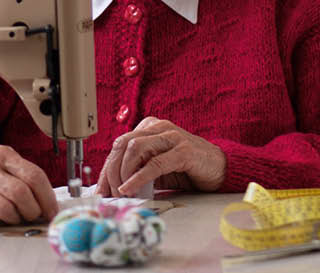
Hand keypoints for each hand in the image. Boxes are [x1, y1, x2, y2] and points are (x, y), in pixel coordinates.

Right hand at [0, 145, 58, 227]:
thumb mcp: (6, 166)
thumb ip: (27, 180)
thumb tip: (50, 206)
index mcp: (3, 155)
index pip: (34, 176)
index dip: (47, 198)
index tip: (52, 211)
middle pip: (21, 193)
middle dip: (32, 210)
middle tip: (33, 216)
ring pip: (5, 208)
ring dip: (15, 218)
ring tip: (13, 215)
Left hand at [97, 117, 226, 196]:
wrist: (218, 167)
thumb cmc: (186, 168)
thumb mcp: (156, 167)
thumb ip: (136, 170)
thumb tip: (110, 187)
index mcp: (149, 128)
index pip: (119, 144)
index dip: (106, 168)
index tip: (101, 189)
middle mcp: (159, 127)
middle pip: (123, 143)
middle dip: (112, 170)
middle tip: (111, 193)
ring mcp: (172, 137)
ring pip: (135, 148)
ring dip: (124, 173)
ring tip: (123, 192)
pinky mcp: (184, 151)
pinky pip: (155, 163)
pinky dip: (139, 177)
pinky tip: (132, 188)